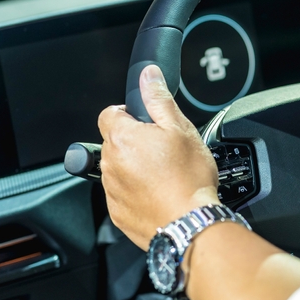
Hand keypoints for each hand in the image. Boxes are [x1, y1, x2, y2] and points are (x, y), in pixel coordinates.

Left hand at [97, 65, 220, 248]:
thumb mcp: (180, 129)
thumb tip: (148, 75)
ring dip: (134, 168)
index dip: (128, 114)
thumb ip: (158, 99)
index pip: (109, 113)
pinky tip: (158, 195)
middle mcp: (109, 163)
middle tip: (163, 152)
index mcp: (122, 138)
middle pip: (114, 142)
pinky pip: (122, 195)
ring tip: (163, 176)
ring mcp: (111, 191)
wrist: (190, 224)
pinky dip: (136, 193)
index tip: (146, 124)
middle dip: (134, 143)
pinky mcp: (117, 213)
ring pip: (117, 169)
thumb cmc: (189, 179)